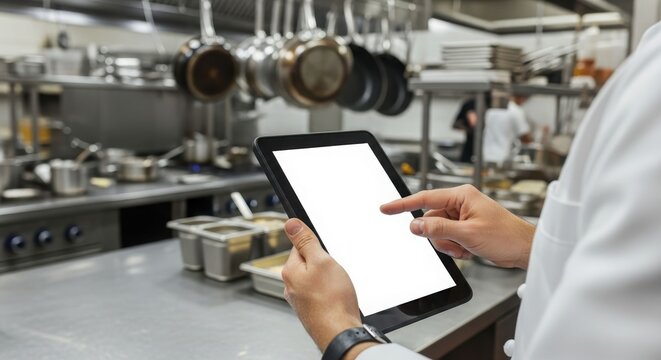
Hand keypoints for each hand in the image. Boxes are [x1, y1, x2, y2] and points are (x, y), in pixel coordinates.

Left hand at [282, 219, 376, 356]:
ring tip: (338, 287)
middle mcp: (291, 286)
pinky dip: (330, 292)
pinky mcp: (311, 309)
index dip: (315, 246)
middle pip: (308, 262)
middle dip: (324, 263)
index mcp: (290, 270)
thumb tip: (290, 223)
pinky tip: (338, 297)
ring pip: (316, 279)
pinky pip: (321, 292)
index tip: (325, 252)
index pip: (299, 245)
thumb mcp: (321, 260)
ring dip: (328, 279)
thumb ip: (305, 241)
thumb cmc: (332, 301)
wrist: (340, 333)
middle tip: (335, 273)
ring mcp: (301, 299)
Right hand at [380, 185, 534, 268]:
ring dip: (448, 244)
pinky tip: (469, 250)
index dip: (403, 205)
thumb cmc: (506, 236)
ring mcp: (462, 216)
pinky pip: (447, 238)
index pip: (424, 199)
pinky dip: (454, 247)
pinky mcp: (465, 228)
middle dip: (439, 237)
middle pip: (430, 220)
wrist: (524, 249)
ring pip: (437, 232)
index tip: (386, 208)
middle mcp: (460, 203)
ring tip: (466, 248)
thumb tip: (415, 225)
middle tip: (456, 244)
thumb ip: (438, 229)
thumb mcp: (468, 234)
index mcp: (461, 195)